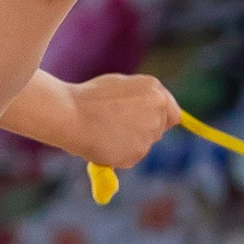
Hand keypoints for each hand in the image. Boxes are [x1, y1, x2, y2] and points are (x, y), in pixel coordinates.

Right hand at [66, 74, 182, 169]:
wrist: (70, 114)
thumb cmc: (88, 97)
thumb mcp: (120, 86)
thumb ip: (139, 99)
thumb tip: (147, 112)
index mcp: (155, 91)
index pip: (173, 113)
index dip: (160, 118)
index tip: (149, 122)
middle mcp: (158, 112)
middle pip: (159, 129)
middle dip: (143, 130)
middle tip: (118, 127)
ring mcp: (148, 134)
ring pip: (143, 144)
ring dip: (129, 142)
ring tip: (103, 132)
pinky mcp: (136, 154)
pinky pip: (130, 157)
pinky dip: (119, 154)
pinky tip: (101, 142)